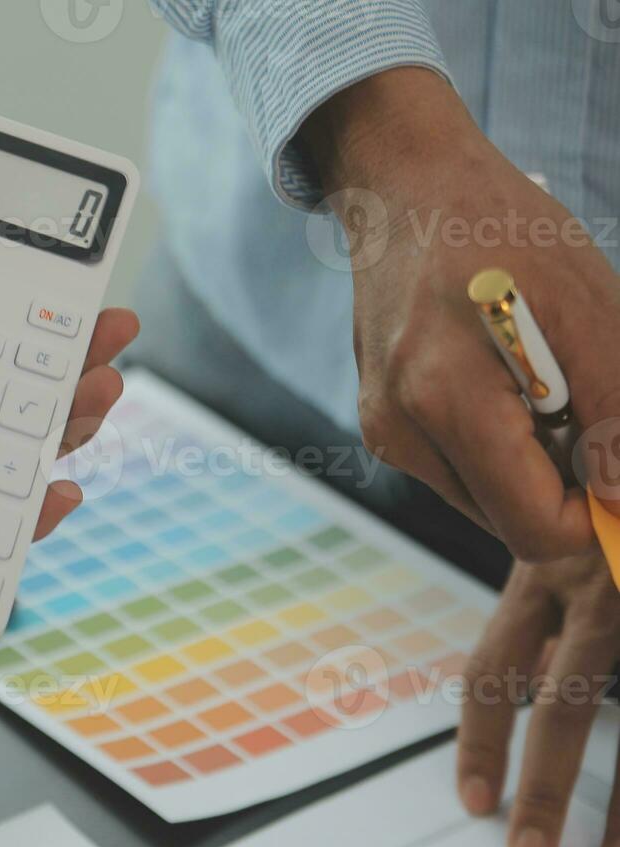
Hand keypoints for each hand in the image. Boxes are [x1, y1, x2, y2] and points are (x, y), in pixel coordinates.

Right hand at [303, 68, 619, 561]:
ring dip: (530, 462)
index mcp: (445, 400)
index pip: (534, 527)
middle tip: (581, 404)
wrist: (406, 188)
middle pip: (509, 521)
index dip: (596, 514)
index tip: (619, 464)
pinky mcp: (380, 421)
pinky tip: (502, 380)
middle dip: (563, 481)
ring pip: (483, 500)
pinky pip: (458, 468)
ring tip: (540, 383)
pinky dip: (497, 442)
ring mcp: (383, 429)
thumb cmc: (502, 230)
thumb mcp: (588, 307)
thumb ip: (613, 410)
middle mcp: (400, 429)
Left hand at [456, 552, 619, 846]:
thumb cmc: (612, 490)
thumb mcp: (582, 532)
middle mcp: (601, 584)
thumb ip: (560, 597)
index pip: (497, 664)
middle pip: (562, 707)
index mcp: (553, 566)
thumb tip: (537, 675)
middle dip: (542, 787)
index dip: (481, 738)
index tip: (471, 796)